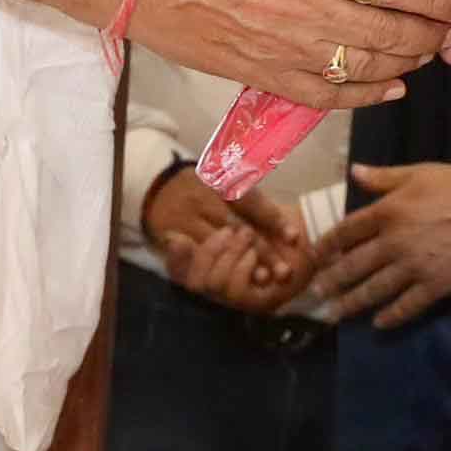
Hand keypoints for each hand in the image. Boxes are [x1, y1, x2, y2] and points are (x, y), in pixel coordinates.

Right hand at [130, 0, 450, 111]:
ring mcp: (284, 49)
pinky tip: (390, 87)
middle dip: (433, 35)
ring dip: (408, 63)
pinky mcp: (262, 75)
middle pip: (389, 33)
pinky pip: (327, 94)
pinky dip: (366, 94)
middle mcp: (304, 11)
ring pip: (366, 67)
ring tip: (431, 54)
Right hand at [145, 169, 311, 313]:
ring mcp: (186, 219)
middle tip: (284, 269)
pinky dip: (217, 267)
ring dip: (241, 263)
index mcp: (218, 178)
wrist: (157, 185)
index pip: (249, 200)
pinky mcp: (173, 236)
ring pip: (218, 244)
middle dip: (261, 249)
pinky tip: (235, 279)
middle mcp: (203, 199)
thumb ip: (248, 186)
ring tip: (265, 277)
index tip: (292, 236)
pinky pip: (197, 255)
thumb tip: (278, 198)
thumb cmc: (202, 182)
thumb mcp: (223, 171)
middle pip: (236, 226)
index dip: (271, 218)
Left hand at [311, 159, 450, 327]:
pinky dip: (391, 317)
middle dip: (331, 282)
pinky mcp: (436, 284)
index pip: (346, 232)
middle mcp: (395, 242)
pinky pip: (407, 306)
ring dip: (352, 304)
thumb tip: (354, 172)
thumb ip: (383, 177)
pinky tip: (379, 323)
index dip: (326, 246)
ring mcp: (415, 266)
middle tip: (314, 294)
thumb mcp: (418, 173)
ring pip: (374, 290)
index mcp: (388, 211)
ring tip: (335, 314)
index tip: (313, 257)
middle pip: (354, 266)